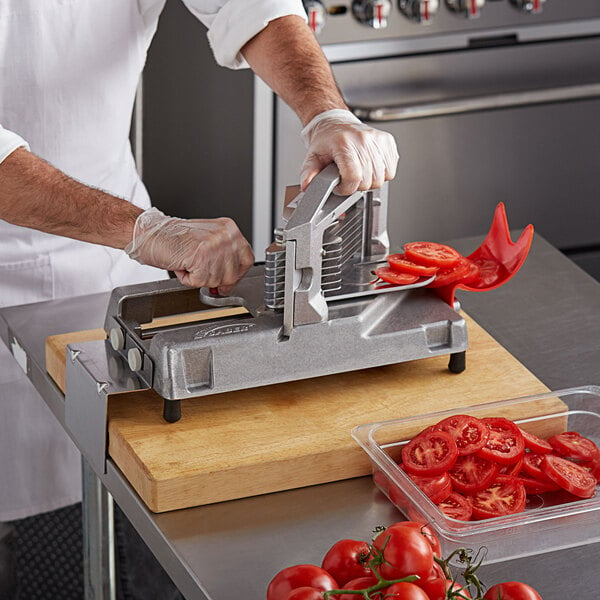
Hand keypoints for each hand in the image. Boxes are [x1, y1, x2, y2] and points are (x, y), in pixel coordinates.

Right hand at [125, 208, 253, 293]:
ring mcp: (214, 245)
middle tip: (198, 267)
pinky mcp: (200, 256)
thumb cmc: (174, 239)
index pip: (247, 259)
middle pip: (232, 275)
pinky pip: (199, 281)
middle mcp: (225, 235)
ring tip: (188, 261)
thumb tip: (230, 283)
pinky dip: (187, 279)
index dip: (236, 275)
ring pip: (215, 280)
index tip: (226, 281)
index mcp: (229, 229)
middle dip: (214, 278)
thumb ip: (224, 259)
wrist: (150, 233)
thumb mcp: (208, 242)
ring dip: (198, 277)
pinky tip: (182, 264)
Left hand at [300, 109, 398, 195]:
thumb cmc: (326, 141)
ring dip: (370, 180)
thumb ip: (308, 173)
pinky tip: (370, 167)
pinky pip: (391, 169)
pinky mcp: (387, 141)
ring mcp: (377, 139)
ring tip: (359, 172)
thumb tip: (307, 186)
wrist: (335, 123)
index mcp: (344, 143)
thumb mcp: (312, 157)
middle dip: (357, 185)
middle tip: (348, 178)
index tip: (341, 186)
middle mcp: (362, 140)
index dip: (347, 188)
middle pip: (369, 181)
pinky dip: (382, 173)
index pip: (353, 177)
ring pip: (382, 178)